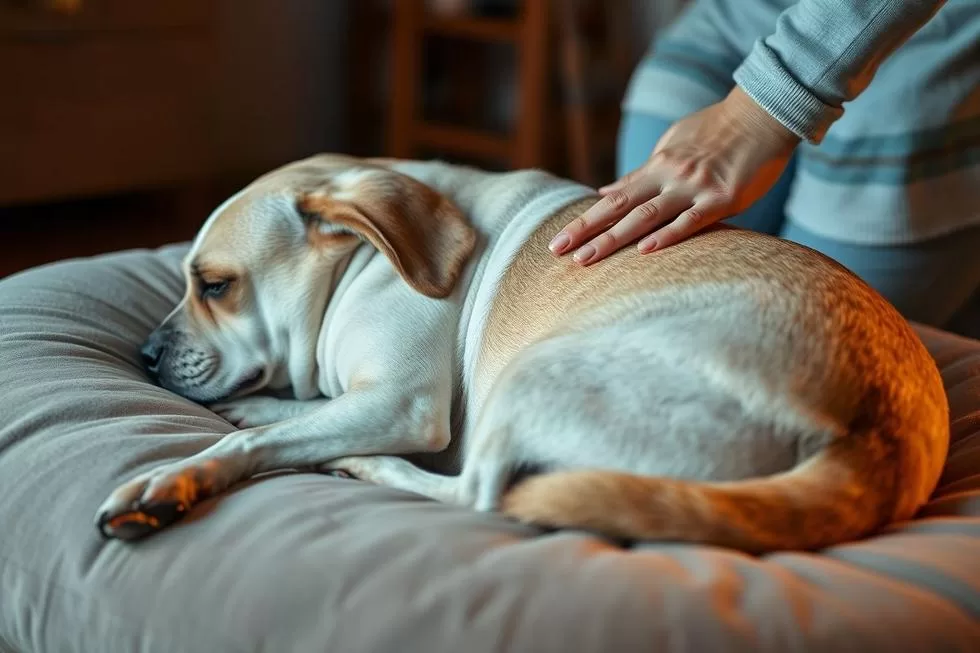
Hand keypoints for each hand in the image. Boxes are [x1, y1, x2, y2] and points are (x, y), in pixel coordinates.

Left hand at [549, 87, 800, 264]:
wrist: (764, 114)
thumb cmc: (718, 131)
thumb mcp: (673, 144)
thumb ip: (641, 172)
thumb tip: (606, 190)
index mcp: (656, 166)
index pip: (613, 199)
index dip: (585, 220)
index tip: (559, 241)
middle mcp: (669, 176)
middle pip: (619, 208)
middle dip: (586, 231)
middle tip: (557, 251)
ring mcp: (694, 188)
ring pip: (645, 217)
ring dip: (612, 239)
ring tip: (585, 259)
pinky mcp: (723, 199)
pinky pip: (690, 221)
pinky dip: (666, 235)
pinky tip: (643, 250)